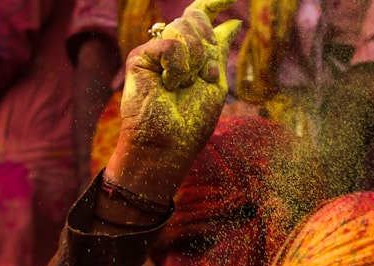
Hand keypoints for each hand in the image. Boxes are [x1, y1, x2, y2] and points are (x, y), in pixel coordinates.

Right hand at [109, 0, 239, 194]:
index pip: (202, 18)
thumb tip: (233, 22)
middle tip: (199, 77)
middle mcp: (174, 50)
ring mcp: (156, 52)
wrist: (168, 144)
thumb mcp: (215, 82)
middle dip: (205, 44)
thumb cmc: (192, 122)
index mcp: (193, 56)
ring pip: (183, 28)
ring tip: (180, 86)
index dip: (215, 3)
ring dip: (193, 60)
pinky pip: (169, 44)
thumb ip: (218, 51)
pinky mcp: (140, 57)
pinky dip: (177, 67)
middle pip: (194, 18)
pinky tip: (167, 85)